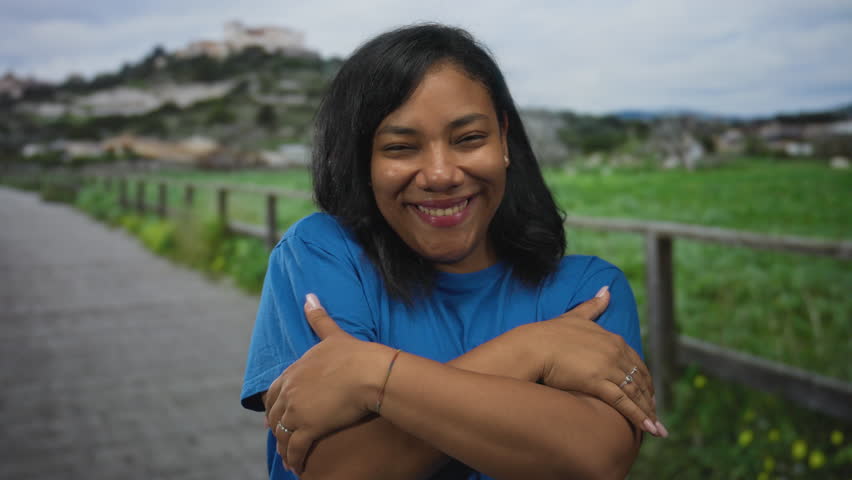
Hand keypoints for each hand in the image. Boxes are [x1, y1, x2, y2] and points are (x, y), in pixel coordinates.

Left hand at [263, 293, 394, 473]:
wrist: (369, 372)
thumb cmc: (355, 353)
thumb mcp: (332, 334)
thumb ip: (318, 317)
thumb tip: (309, 294)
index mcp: (293, 371)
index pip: (274, 392)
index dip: (274, 405)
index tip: (275, 415)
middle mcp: (290, 391)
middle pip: (275, 415)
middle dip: (276, 428)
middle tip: (280, 439)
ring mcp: (297, 410)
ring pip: (283, 434)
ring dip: (284, 448)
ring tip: (289, 459)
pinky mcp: (309, 428)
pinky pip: (295, 448)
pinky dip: (294, 459)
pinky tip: (297, 467)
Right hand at [522, 286, 666, 436]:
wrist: (533, 346)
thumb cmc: (549, 333)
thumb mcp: (576, 316)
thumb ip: (594, 306)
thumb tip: (607, 290)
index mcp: (613, 339)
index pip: (637, 362)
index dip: (644, 379)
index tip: (648, 393)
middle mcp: (616, 352)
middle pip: (640, 379)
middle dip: (649, 398)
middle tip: (654, 414)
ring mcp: (608, 368)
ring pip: (635, 393)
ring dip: (648, 412)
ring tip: (658, 429)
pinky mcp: (599, 383)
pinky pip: (624, 402)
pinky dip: (639, 416)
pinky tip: (649, 428)